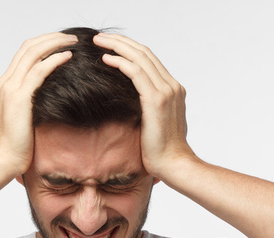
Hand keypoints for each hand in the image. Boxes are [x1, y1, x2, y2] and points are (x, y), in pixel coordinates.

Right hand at [0, 33, 76, 177]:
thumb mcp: (22, 120)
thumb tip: (49, 102)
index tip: (62, 43)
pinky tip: (69, 56)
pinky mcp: (19, 98)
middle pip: (28, 47)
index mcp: (4, 86)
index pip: (23, 54)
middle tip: (71, 37)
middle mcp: (5, 82)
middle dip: (51, 38)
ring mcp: (10, 88)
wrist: (1, 161)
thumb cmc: (14, 147)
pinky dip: (55, 59)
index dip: (43, 44)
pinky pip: (39, 70)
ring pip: (33, 53)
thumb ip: (31, 106)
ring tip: (73, 42)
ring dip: (55, 43)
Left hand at [92, 33, 194, 178]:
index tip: (111, 46)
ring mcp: (166, 91)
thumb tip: (131, 109)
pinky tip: (106, 59)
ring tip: (99, 42)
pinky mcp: (156, 100)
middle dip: (121, 42)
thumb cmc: (161, 152)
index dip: (130, 49)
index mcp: (173, 90)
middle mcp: (172, 86)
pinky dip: (120, 62)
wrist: (174, 165)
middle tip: (100, 37)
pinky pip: (135, 72)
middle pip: (145, 53)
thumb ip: (147, 110)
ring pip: (140, 58)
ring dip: (117, 47)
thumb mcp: (155, 125)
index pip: (150, 60)